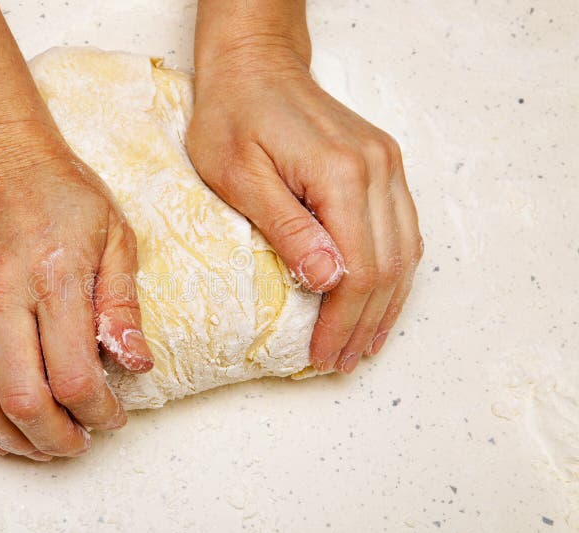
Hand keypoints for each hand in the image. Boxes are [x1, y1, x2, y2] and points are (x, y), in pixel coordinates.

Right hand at [0, 125, 152, 458]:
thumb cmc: (58, 188)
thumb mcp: (113, 234)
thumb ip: (122, 304)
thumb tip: (137, 363)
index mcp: (55, 277)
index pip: (74, 375)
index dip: (99, 412)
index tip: (113, 417)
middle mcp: (1, 295)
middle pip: (22, 401)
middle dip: (57, 438)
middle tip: (80, 441)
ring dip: (11, 438)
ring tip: (41, 445)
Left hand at [188, 44, 422, 373]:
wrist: (255, 66)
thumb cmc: (233, 115)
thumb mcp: (240, 176)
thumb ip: (287, 228)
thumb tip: (329, 280)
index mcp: (340, 173)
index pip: (357, 269)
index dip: (342, 322)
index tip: (325, 356)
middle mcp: (377, 168)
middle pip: (386, 267)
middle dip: (365, 323)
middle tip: (344, 361)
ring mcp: (386, 164)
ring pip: (404, 251)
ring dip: (387, 304)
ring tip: (367, 344)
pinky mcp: (383, 163)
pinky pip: (402, 228)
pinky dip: (394, 271)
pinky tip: (382, 298)